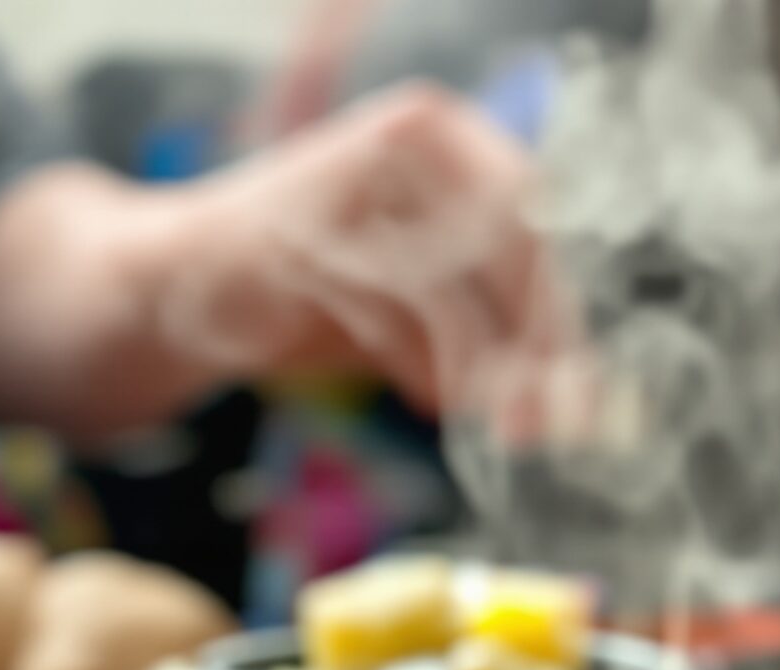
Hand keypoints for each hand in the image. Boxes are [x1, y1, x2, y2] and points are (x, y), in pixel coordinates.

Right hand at [163, 83, 567, 417]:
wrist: (191, 280)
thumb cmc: (327, 288)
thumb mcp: (428, 296)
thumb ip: (499, 332)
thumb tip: (576, 405)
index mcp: (444, 135)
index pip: (534, 211)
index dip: (565, 306)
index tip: (589, 389)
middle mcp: (402, 142)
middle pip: (505, 239)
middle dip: (537, 343)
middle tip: (554, 421)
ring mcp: (348, 185)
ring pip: (447, 287)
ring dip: (481, 372)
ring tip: (499, 424)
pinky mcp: (300, 242)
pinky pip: (384, 316)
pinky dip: (418, 370)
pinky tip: (425, 400)